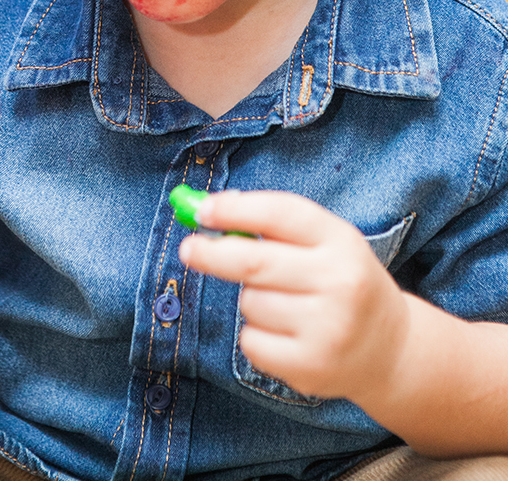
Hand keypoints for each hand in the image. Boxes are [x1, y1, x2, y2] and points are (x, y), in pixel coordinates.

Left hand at [179, 190, 408, 404]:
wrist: (389, 348)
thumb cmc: (342, 281)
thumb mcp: (328, 242)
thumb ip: (275, 225)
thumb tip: (211, 210)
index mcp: (341, 241)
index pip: (281, 215)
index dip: (236, 210)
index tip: (202, 210)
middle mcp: (339, 283)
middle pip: (255, 262)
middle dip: (213, 253)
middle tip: (188, 248)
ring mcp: (327, 328)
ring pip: (251, 302)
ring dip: (250, 299)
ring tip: (283, 303)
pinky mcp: (310, 367)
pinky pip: (252, 341)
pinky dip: (255, 334)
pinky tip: (285, 333)